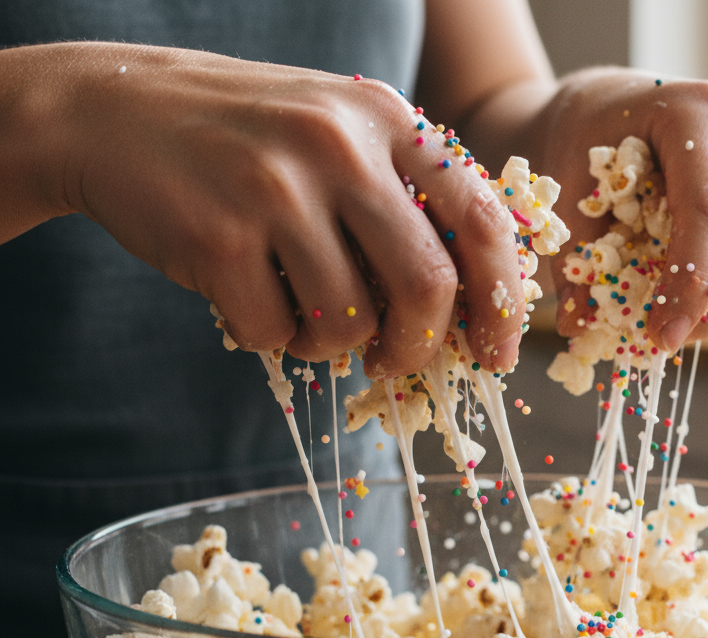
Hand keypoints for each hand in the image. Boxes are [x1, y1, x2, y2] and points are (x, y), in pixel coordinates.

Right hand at [7, 43, 525, 375]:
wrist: (111, 111)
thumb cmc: (246, 142)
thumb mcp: (338, 137)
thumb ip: (404, 204)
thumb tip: (466, 310)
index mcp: (388, 120)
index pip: (481, 222)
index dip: (502, 301)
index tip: (498, 352)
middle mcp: (340, 145)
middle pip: (426, 286)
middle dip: (419, 346)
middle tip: (393, 361)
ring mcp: (277, 188)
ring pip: (348, 322)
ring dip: (329, 342)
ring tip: (297, 308)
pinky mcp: (219, 236)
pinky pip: (275, 335)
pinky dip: (269, 337)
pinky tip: (246, 297)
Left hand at [535, 69, 707, 348]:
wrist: (606, 112)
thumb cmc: (583, 148)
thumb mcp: (567, 196)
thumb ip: (576, 262)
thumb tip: (580, 328)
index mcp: (700, 112)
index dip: (690, 285)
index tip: (660, 337)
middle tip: (664, 342)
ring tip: (675, 327)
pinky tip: (694, 307)